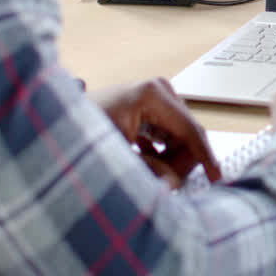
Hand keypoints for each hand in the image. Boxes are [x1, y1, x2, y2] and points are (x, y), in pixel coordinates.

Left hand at [90, 79, 220, 186]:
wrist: (57, 119)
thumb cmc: (81, 130)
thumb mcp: (115, 152)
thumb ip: (148, 170)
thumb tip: (175, 185)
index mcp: (153, 94)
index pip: (190, 130)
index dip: (205, 157)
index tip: (217, 179)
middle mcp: (159, 90)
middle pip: (187, 134)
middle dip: (181, 162)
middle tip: (166, 185)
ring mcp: (155, 97)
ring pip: (178, 137)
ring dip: (169, 160)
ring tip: (147, 172)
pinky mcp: (150, 108)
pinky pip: (167, 135)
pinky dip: (160, 154)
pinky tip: (143, 162)